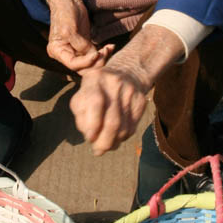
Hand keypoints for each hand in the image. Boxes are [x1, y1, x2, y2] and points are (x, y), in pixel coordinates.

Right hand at [46, 0, 113, 72]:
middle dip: (96, 62)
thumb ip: (80, 44)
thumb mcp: (70, 28)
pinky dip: (103, 52)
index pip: (73, 64)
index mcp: (58, 51)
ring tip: (110, 48)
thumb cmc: (65, 12)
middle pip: (83, 67)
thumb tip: (93, 56)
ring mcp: (76, 50)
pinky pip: (95, 54)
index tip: (97, 54)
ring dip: (102, 57)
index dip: (86, 62)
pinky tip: (110, 46)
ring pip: (91, 62)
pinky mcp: (85, 45)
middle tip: (106, 51)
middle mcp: (66, 54)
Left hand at [70, 23, 184, 154]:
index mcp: (95, 79)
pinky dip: (122, 137)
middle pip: (113, 121)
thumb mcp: (83, 93)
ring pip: (124, 127)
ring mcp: (130, 92)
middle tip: (98, 150)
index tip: (89, 138)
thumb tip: (89, 137)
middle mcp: (114, 84)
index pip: (95, 103)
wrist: (127, 72)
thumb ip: (81, 114)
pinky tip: (116, 138)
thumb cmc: (96, 89)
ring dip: (113, 142)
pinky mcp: (141, 101)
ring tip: (106, 147)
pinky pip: (132, 126)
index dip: (92, 124)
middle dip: (104, 141)